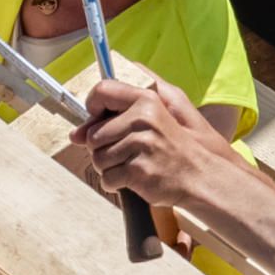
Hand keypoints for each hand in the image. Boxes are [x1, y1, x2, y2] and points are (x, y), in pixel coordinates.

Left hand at [73, 77, 234, 209]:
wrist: (199, 177)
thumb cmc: (173, 149)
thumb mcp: (152, 121)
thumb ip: (113, 120)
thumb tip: (75, 134)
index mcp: (146, 101)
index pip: (102, 90)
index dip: (92, 107)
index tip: (96, 121)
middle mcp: (142, 119)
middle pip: (93, 134)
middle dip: (102, 149)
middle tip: (124, 154)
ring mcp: (141, 145)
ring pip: (97, 158)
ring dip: (109, 168)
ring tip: (131, 166)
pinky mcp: (138, 170)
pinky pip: (107, 178)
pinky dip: (115, 184)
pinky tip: (133, 179)